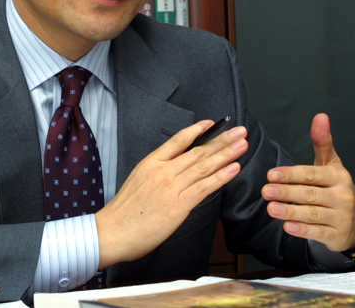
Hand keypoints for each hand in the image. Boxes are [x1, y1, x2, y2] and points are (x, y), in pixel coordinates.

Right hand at [95, 120, 247, 268]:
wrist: (112, 231)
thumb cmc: (123, 212)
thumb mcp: (137, 181)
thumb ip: (157, 174)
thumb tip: (176, 172)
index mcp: (150, 163)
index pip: (178, 140)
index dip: (197, 130)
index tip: (212, 123)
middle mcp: (162, 171)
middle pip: (197, 151)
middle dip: (221, 140)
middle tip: (239, 132)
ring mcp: (171, 187)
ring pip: (204, 166)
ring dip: (226, 154)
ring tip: (242, 145)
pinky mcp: (178, 205)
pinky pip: (204, 187)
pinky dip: (221, 177)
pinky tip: (234, 168)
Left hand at [261, 113, 354, 252]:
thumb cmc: (336, 189)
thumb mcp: (331, 164)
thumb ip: (322, 142)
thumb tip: (320, 116)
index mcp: (339, 176)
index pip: (312, 174)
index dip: (291, 174)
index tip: (271, 174)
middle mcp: (342, 196)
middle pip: (310, 194)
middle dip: (286, 192)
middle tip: (265, 191)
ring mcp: (341, 217)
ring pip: (313, 214)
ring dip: (290, 211)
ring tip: (271, 208)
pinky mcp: (337, 236)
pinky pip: (318, 233)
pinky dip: (302, 230)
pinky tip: (287, 226)